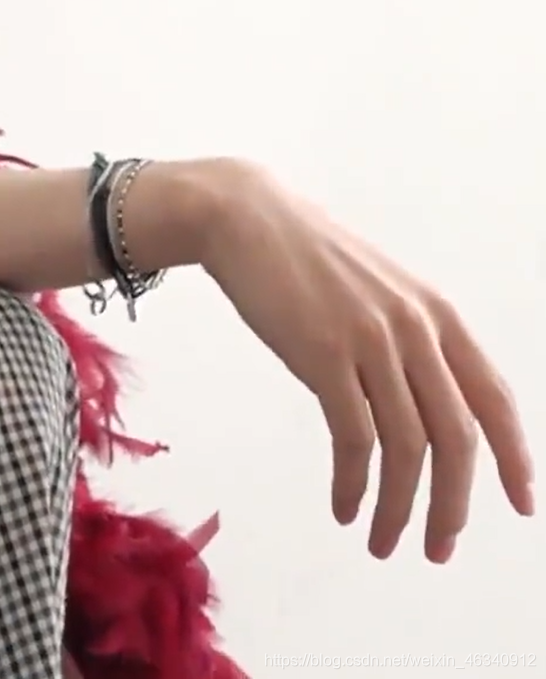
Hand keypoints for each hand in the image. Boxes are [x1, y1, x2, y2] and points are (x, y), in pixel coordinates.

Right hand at [166, 158, 534, 562]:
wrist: (245, 217)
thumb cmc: (303, 253)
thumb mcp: (378, 289)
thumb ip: (408, 337)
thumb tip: (422, 402)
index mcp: (436, 313)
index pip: (494, 398)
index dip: (515, 458)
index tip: (522, 504)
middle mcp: (414, 329)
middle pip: (456, 438)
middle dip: (453, 505)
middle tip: (439, 547)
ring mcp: (370, 341)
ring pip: (405, 448)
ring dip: (399, 508)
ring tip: (384, 541)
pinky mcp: (323, 354)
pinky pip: (353, 438)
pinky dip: (354, 484)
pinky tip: (345, 505)